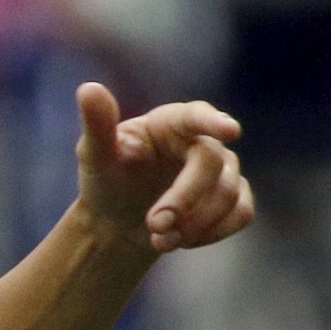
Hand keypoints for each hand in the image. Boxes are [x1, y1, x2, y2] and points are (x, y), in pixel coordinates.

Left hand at [73, 84, 253, 256]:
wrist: (118, 219)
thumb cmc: (107, 179)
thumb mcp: (95, 156)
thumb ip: (97, 126)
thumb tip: (88, 89)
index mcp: (172, 122)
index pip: (197, 116)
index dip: (214, 123)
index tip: (231, 131)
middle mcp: (204, 140)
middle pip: (213, 165)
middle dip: (185, 200)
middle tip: (155, 224)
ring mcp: (224, 169)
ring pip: (229, 194)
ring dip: (194, 224)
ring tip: (157, 240)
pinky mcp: (234, 197)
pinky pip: (242, 214)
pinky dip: (212, 233)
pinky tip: (181, 241)